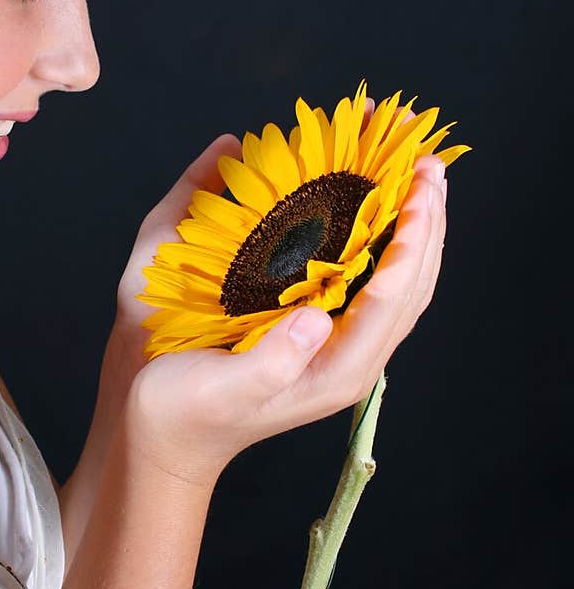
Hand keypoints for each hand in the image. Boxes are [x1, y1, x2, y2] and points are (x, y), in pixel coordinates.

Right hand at [122, 116, 446, 492]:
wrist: (159, 433)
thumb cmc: (183, 413)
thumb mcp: (221, 390)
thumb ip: (272, 361)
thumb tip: (315, 317)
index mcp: (335, 370)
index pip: (396, 296)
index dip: (413, 238)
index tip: (421, 186)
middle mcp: (348, 353)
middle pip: (410, 280)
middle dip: (425, 216)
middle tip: (427, 155)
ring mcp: (336, 338)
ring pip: (396, 274)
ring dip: (411, 217)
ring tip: (413, 162)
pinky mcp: (315, 322)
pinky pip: (365, 272)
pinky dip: (378, 228)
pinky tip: (373, 193)